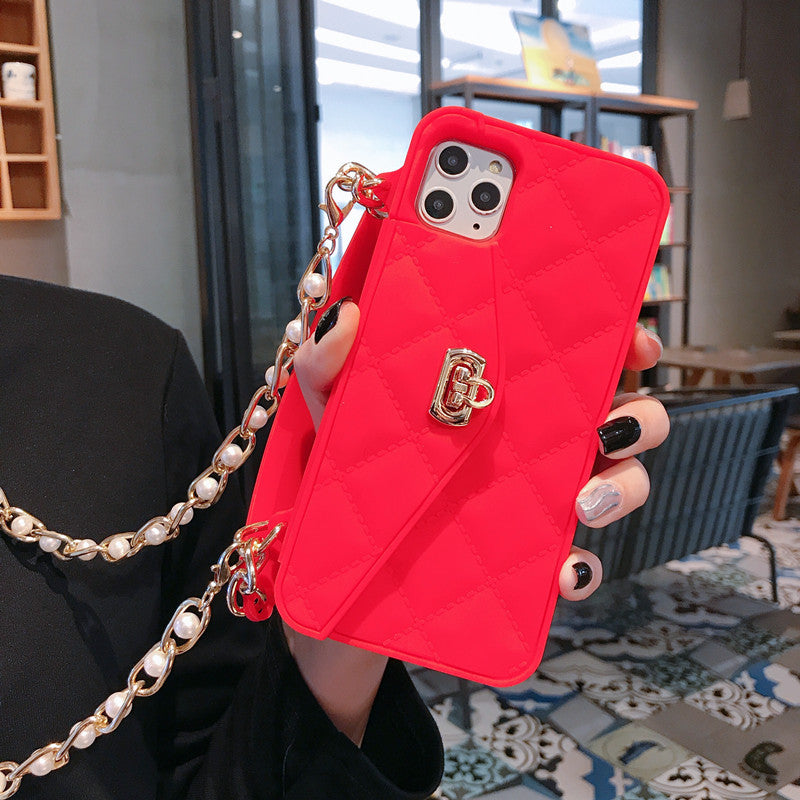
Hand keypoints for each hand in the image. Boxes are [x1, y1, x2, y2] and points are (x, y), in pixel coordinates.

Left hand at [287, 303, 667, 740]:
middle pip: (613, 415)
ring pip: (615, 483)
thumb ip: (328, 366)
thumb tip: (344, 318)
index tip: (632, 339)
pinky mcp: (521, 560)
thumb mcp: (330, 414)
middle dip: (639, 416)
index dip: (615, 339)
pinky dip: (581, 567)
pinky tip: (562, 570)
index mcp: (494, 391)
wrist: (329, 581)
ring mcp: (528, 500)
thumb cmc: (339, 478)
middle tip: (613, 425)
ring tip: (583, 501)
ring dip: (623, 488)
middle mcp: (526, 440)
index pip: (569, 353)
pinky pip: (573, 563)